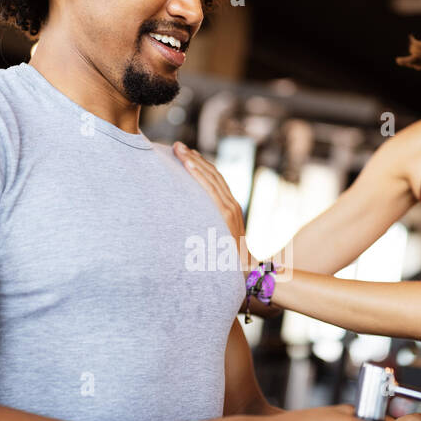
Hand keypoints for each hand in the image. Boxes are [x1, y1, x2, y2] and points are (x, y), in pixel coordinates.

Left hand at [173, 143, 252, 264]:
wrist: (244, 275)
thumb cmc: (226, 263)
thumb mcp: (214, 242)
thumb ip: (207, 231)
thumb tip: (189, 229)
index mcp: (229, 209)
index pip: (215, 181)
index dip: (201, 166)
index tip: (186, 155)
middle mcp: (232, 205)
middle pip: (212, 174)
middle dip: (193, 158)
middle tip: (176, 146)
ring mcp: (230, 209)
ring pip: (211, 177)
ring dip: (193, 160)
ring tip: (178, 149)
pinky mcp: (226, 215)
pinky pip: (211, 189)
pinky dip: (199, 174)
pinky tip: (188, 163)